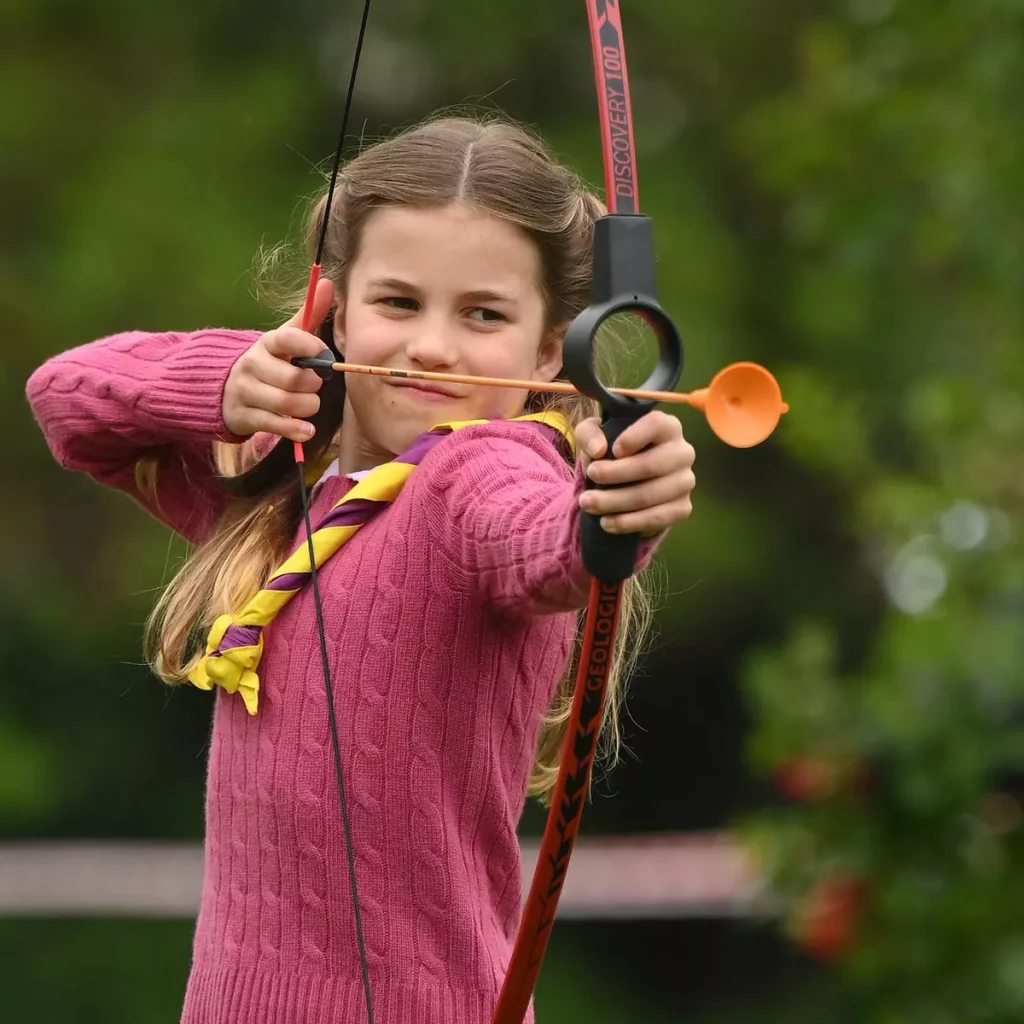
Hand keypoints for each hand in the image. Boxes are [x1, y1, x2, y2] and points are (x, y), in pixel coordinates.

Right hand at [222, 277, 335, 442]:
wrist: (221, 388)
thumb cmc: (266, 363)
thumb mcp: (284, 339)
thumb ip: (308, 315)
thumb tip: (329, 283)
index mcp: (266, 343)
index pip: (287, 339)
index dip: (309, 346)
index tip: (323, 354)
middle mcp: (252, 365)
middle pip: (293, 378)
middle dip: (312, 385)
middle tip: (315, 385)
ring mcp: (246, 392)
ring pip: (286, 403)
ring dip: (308, 407)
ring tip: (310, 405)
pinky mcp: (243, 417)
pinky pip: (274, 425)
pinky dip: (295, 430)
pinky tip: (307, 430)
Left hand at [575, 411, 694, 535]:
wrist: (627, 482)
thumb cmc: (613, 450)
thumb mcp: (595, 436)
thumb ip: (589, 434)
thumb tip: (598, 450)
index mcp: (667, 427)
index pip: (657, 425)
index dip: (634, 437)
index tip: (613, 450)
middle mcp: (683, 452)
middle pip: (651, 465)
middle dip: (615, 474)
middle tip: (589, 477)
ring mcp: (685, 482)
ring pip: (650, 495)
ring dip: (614, 502)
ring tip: (588, 504)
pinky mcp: (683, 508)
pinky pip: (656, 518)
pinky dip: (628, 523)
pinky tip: (607, 522)